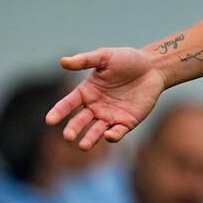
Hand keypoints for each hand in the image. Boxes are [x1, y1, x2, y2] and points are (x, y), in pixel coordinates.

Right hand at [46, 47, 166, 148]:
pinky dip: (112, 135)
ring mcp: (110, 116)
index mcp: (86, 92)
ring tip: (83, 146)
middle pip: (79, 121)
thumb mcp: (105, 57)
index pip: (68, 104)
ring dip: (89, 138)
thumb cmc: (127, 60)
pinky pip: (117, 132)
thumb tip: (63, 61)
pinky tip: (109, 134)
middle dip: (73, 129)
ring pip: (95, 131)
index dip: (58, 112)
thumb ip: (85, 60)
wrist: (153, 67)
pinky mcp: (126, 122)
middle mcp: (95, 107)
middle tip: (68, 137)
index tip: (49, 120)